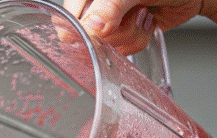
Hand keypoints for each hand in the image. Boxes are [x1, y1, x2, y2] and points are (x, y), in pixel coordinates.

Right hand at [61, 0, 216, 54]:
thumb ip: (110, 6)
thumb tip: (93, 26)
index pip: (70, 21)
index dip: (88, 31)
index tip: (107, 29)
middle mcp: (96, 7)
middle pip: (91, 39)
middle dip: (119, 32)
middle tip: (133, 13)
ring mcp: (110, 21)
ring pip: (108, 48)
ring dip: (133, 35)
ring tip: (142, 15)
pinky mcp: (125, 33)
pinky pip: (124, 50)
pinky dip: (140, 39)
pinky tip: (146, 23)